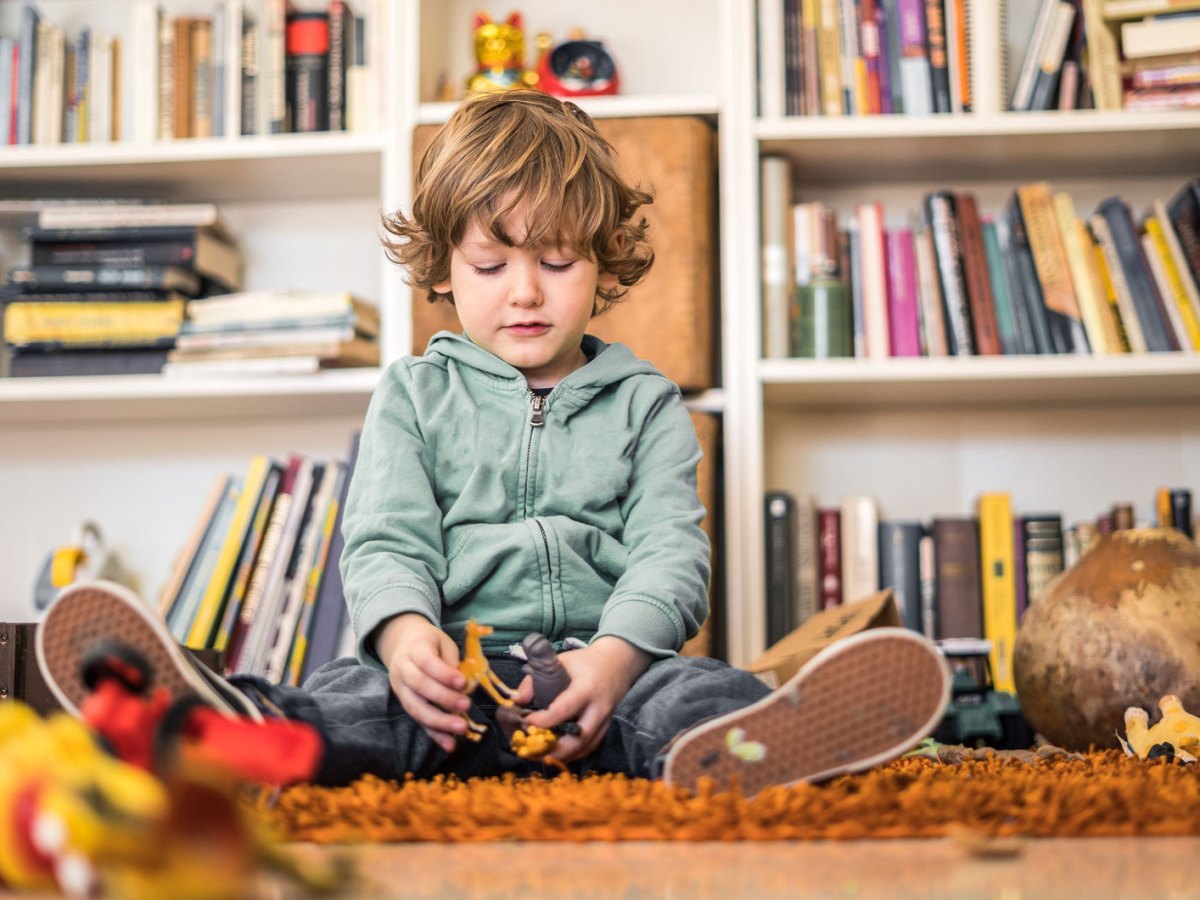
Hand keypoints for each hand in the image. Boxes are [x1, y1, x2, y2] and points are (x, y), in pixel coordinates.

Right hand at [375, 613, 469, 752]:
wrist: (402, 644)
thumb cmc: (429, 643)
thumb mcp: (443, 642)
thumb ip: (452, 661)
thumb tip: (467, 683)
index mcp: (414, 649)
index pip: (426, 662)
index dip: (444, 673)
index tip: (463, 682)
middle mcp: (403, 669)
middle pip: (420, 686)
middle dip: (443, 698)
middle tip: (466, 706)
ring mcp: (400, 689)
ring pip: (416, 707)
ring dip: (439, 721)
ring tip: (460, 729)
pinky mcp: (404, 704)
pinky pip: (418, 720)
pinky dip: (434, 734)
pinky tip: (449, 744)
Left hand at [522, 637, 651, 763]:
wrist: (618, 662)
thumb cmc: (585, 662)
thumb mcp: (559, 662)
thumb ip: (536, 680)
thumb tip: (517, 701)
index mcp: (587, 688)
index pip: (565, 709)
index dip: (545, 720)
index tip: (527, 723)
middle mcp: (599, 708)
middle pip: (579, 738)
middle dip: (554, 749)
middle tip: (531, 750)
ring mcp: (605, 721)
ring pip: (585, 748)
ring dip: (561, 756)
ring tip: (538, 755)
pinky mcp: (606, 728)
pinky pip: (590, 747)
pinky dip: (573, 754)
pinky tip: (556, 753)